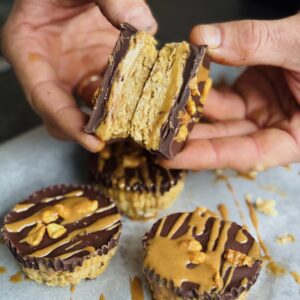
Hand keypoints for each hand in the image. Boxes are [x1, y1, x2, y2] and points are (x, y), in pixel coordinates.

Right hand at [1, 0, 155, 151]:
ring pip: (91, 107)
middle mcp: (53, 67)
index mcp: (30, 48)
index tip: (92, 141)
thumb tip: (141, 25)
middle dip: (90, 131)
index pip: (44, 98)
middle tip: (119, 137)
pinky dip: (127, 98)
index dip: (67, 123)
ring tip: (136, 123)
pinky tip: (144, 97)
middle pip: (64, 115)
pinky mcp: (98, 67)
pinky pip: (112, 92)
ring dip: (112, 118)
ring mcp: (77, 70)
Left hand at [161, 13, 299, 171]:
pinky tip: (181, 85)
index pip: (245, 154)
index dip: (206, 157)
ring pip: (220, 116)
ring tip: (159, 109)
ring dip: (191, 111)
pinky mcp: (252, 91)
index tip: (171, 157)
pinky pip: (222, 93)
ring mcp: (262, 109)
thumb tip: (204, 38)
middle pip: (226, 138)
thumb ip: (255, 42)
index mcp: (295, 137)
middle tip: (153, 135)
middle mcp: (275, 127)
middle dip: (189, 137)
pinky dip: (202, 88)